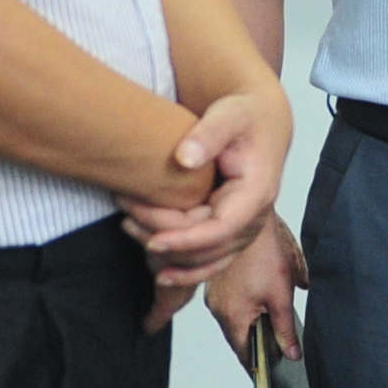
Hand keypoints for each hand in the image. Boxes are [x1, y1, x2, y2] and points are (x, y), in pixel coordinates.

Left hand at [122, 87, 287, 319]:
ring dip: (169, 256)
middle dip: (165, 240)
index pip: (221, 230)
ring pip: (206, 260)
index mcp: (255, 194)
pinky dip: (185, 270)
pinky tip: (159, 271)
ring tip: (130, 228)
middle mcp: (253, 219)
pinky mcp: (231, 232)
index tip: (154, 242)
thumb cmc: (245, 116)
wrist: (261, 122)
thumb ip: (208, 134)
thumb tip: (184, 159)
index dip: (187, 240)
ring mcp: (244, 229)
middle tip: (126, 216)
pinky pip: (209, 261)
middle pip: (207, 249)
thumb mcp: (229, 116)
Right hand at [206, 218, 306, 358]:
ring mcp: (214, 295)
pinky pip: (230, 303)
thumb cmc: (263, 252)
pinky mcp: (216, 284)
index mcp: (231, 316)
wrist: (249, 218)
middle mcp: (216, 309)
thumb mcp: (281, 295)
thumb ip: (285, 329)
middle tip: (278, 337)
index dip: (258, 363)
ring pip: (234, 319)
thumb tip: (290, 353)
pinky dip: (244, 304)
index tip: (269, 370)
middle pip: (238, 337)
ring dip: (251, 319)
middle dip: (258, 339)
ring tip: (270, 307)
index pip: (243, 353)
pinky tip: (259, 291)